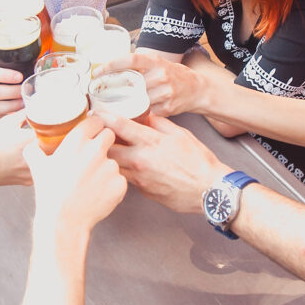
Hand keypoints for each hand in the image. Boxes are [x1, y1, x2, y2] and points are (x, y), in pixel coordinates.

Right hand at [25, 116, 124, 231]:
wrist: (63, 220)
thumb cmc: (49, 192)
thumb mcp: (37, 167)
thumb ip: (34, 150)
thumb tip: (31, 145)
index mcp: (77, 141)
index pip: (96, 120)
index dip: (94, 126)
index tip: (93, 131)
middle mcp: (96, 150)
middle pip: (109, 135)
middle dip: (104, 142)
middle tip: (94, 156)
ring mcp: (110, 167)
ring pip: (114, 160)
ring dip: (106, 167)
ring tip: (91, 182)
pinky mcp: (119, 183)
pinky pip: (119, 179)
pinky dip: (112, 185)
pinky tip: (98, 193)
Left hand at [96, 51, 202, 116]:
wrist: (198, 89)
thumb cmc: (174, 75)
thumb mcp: (158, 63)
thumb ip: (140, 65)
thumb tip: (112, 67)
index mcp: (155, 61)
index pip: (129, 60)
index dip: (111, 65)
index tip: (97, 72)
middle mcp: (160, 75)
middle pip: (130, 84)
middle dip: (116, 90)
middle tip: (102, 94)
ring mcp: (165, 92)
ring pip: (137, 100)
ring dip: (127, 104)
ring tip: (119, 105)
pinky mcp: (167, 108)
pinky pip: (146, 112)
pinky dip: (140, 113)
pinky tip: (138, 112)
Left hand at [104, 113, 229, 213]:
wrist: (208, 190)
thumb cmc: (198, 162)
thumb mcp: (180, 134)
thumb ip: (159, 123)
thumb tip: (146, 117)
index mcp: (150, 142)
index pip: (119, 126)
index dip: (104, 117)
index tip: (96, 113)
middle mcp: (140, 160)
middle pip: (106, 149)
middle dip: (100, 140)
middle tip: (99, 134)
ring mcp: (139, 178)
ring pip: (113, 166)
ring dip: (110, 157)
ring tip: (111, 150)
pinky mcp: (142, 191)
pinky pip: (126, 178)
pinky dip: (123, 170)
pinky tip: (128, 166)